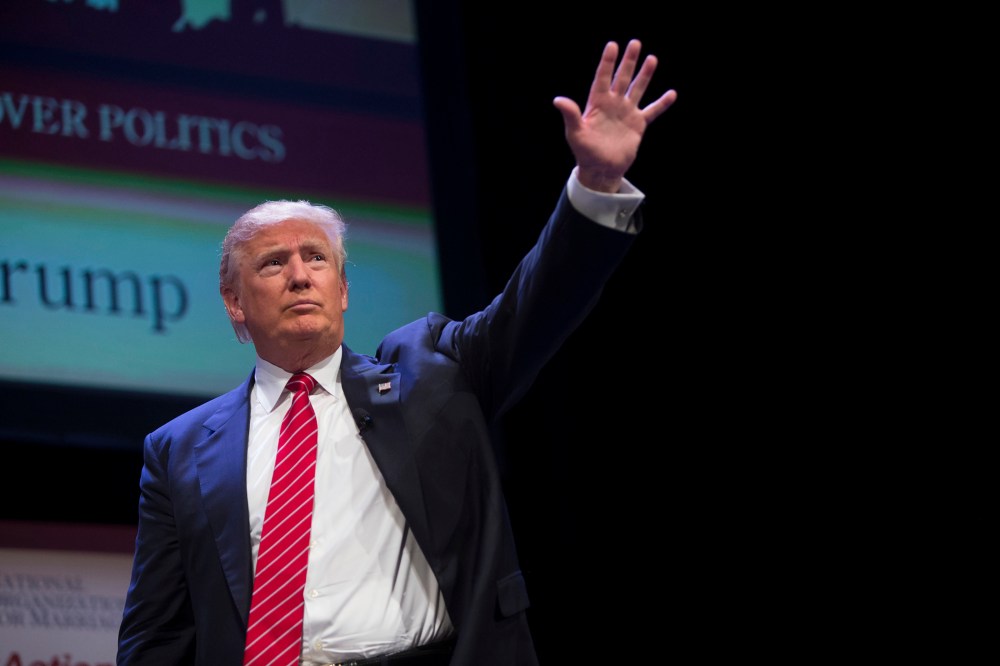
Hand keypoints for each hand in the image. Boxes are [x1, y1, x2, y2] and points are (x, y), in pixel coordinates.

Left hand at [553, 39, 676, 192]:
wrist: (601, 169)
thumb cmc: (585, 152)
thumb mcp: (575, 133)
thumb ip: (571, 115)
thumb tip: (558, 100)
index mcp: (597, 104)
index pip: (602, 78)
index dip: (608, 62)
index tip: (612, 45)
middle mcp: (613, 104)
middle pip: (622, 78)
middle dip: (628, 61)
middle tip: (635, 43)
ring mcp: (626, 113)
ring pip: (637, 89)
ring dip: (644, 75)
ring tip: (652, 59)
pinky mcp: (638, 125)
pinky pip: (652, 111)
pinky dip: (662, 103)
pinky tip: (672, 93)